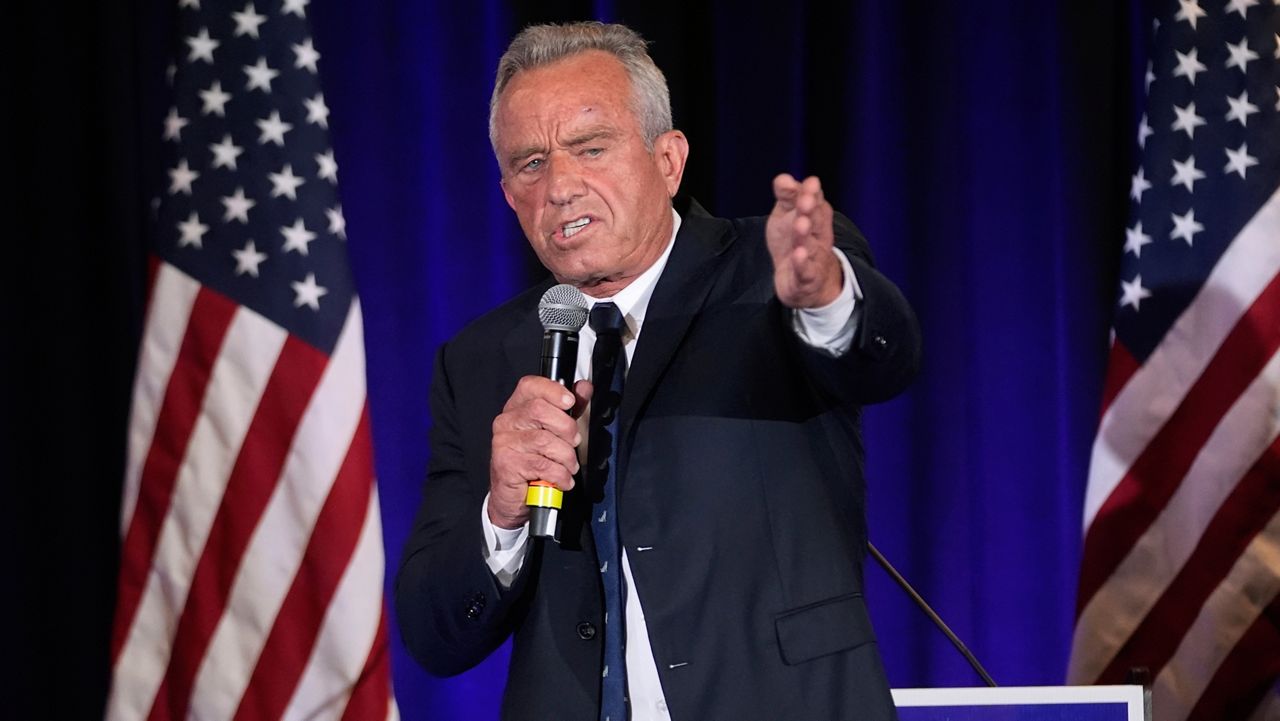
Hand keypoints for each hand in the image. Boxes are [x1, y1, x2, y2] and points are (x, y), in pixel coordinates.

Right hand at [488, 376, 591, 528]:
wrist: (513, 497)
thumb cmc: (534, 462)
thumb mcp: (554, 432)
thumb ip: (569, 409)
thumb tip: (584, 388)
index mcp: (517, 408)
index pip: (530, 386)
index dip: (553, 390)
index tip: (570, 402)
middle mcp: (506, 422)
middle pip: (540, 410)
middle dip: (567, 428)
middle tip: (574, 442)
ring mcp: (504, 443)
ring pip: (545, 440)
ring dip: (566, 457)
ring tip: (569, 466)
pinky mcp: (506, 464)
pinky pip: (543, 465)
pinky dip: (560, 475)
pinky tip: (562, 479)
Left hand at [767, 174, 843, 307]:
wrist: (802, 283)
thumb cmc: (793, 242)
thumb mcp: (787, 216)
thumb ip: (787, 197)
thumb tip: (783, 178)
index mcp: (815, 218)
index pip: (816, 202)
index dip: (812, 193)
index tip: (809, 183)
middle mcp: (818, 236)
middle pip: (816, 221)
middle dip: (811, 210)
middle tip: (805, 199)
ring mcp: (814, 257)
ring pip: (810, 245)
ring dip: (805, 234)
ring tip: (800, 223)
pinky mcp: (806, 278)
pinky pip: (805, 270)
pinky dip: (802, 263)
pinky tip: (798, 255)